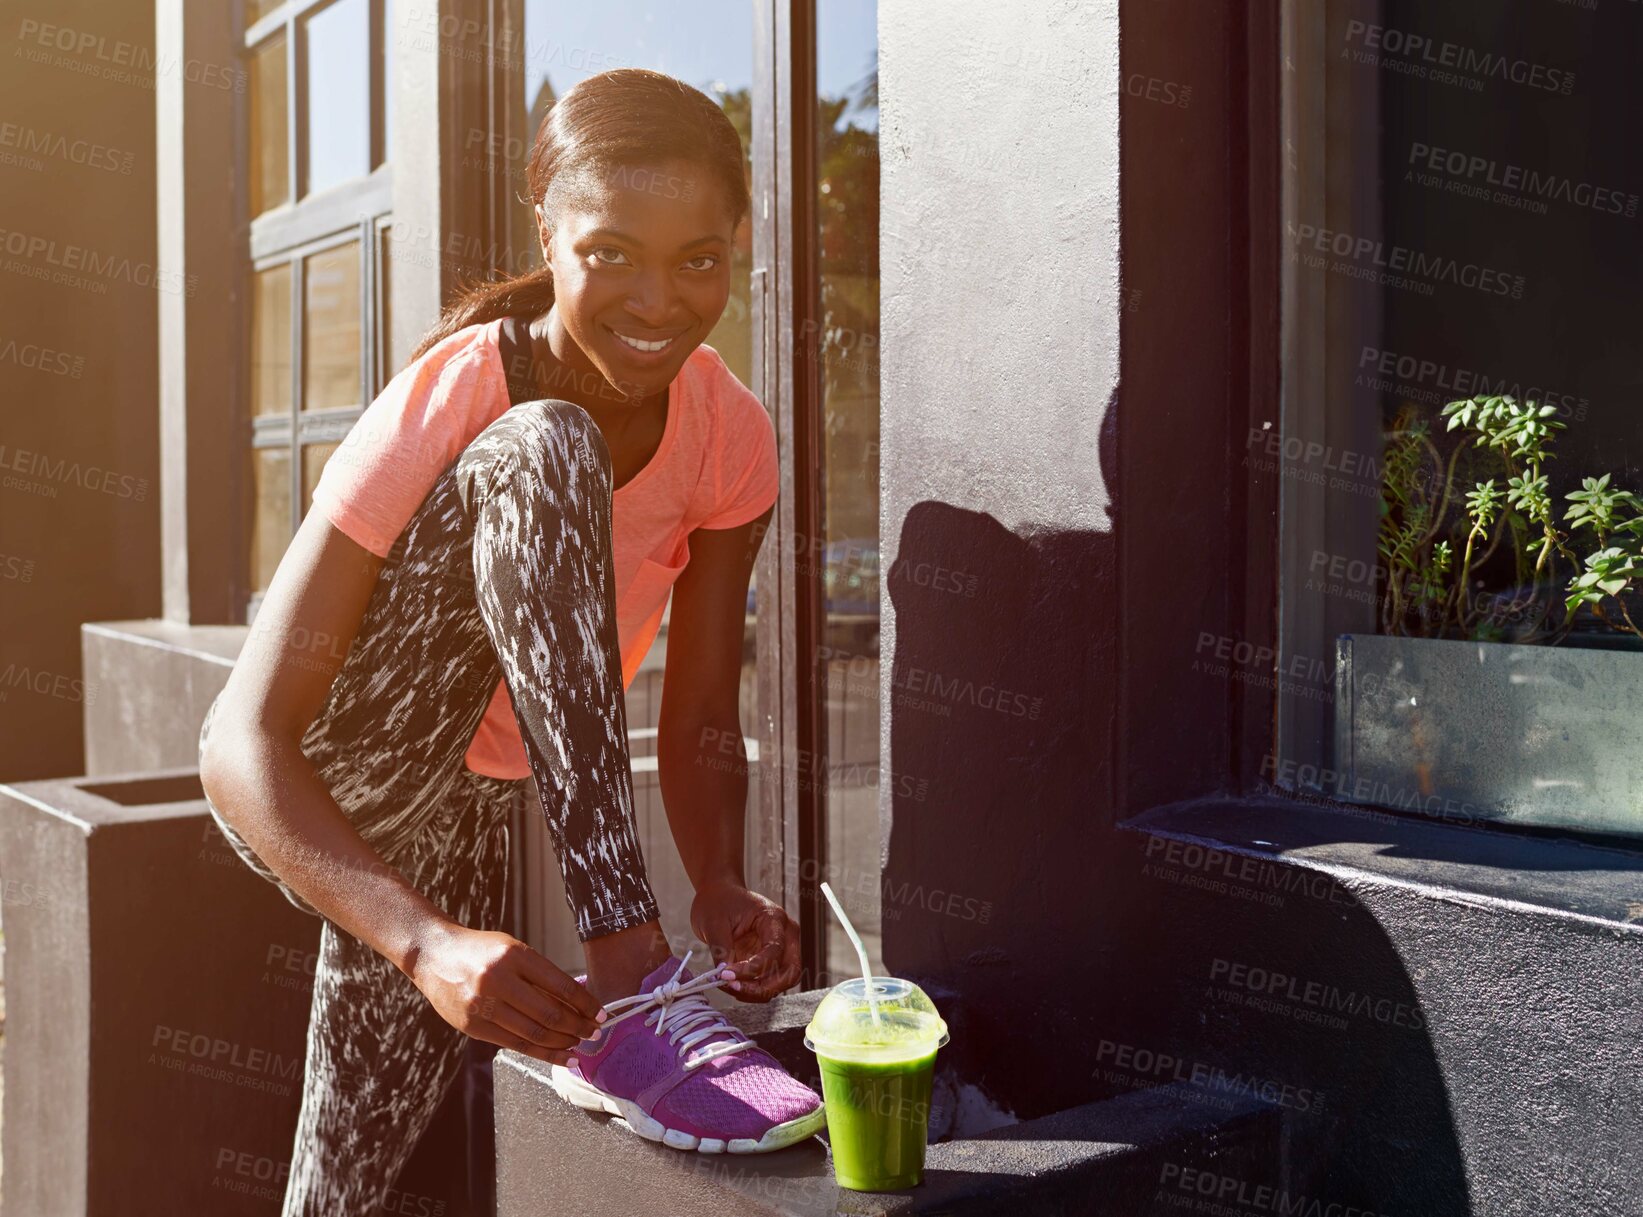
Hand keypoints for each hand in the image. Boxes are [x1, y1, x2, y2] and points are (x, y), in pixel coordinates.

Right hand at [407, 921, 606, 1065]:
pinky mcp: (471, 1026)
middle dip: (578, 1027)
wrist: (433, 954)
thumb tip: (578, 1005)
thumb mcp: (513, 950)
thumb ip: (540, 975)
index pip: (561, 985)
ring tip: (580, 1047)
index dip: (585, 1004)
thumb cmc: (482, 950)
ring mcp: (482, 1005)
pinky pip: (514, 1044)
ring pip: (533, 1033)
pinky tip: (561, 1056)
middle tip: (595, 1034)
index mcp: (514, 955)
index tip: (601, 1014)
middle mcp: (498, 980)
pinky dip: (541, 1053)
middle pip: (549, 1013)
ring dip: (563, 1044)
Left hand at [689, 882, 800, 1001]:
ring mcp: (781, 949)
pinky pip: (769, 982)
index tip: (726, 975)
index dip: (752, 968)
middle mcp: (785, 935)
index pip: (774, 950)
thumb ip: (722, 950)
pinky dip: (753, 989)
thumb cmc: (718, 901)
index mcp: (774, 918)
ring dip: (757, 991)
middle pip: (789, 972)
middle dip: (763, 987)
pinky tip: (732, 984)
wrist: (719, 895)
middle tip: (734, 987)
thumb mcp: (714, 923)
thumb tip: (724, 976)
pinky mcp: (771, 961)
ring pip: (782, 982)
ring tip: (729, 986)